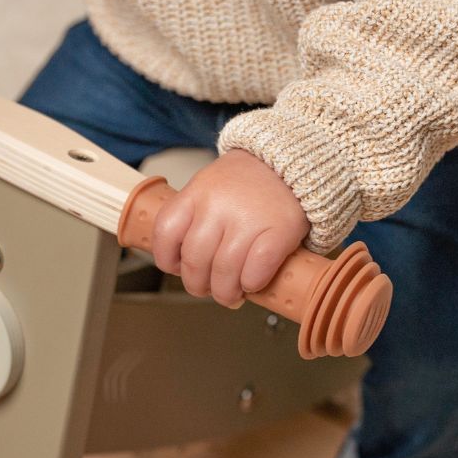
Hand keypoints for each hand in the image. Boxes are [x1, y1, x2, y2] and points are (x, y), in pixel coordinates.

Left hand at [152, 148, 310, 307]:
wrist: (291, 163)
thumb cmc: (247, 182)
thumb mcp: (209, 186)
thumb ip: (193, 218)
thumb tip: (182, 264)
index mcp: (197, 192)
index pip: (166, 232)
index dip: (167, 259)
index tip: (177, 268)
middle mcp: (218, 205)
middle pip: (195, 260)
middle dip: (197, 285)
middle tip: (207, 289)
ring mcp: (249, 218)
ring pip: (224, 271)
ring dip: (225, 293)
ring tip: (231, 294)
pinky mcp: (279, 230)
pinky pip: (256, 270)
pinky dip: (251, 283)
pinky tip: (252, 283)